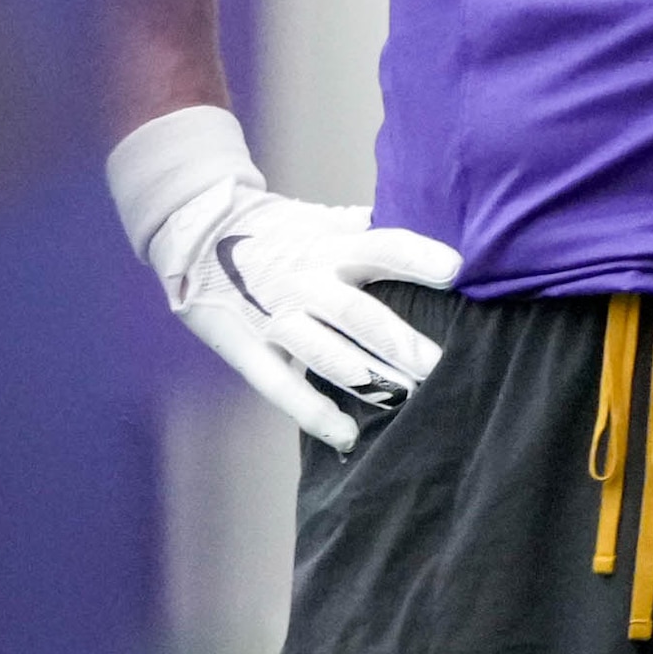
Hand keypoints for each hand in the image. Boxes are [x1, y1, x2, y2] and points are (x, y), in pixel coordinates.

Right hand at [108, 106, 461, 449]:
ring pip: (321, 351)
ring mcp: (275, 316)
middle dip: (399, 340)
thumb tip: (430, 224)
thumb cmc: (275, 228)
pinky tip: (347, 435)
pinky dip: (313, 412)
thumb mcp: (320, 218)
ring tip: (404, 400)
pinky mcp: (250, 347)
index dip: (416, 257)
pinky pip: (281, 385)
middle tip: (440, 365)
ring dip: (363, 378)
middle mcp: (305, 281)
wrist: (196, 229)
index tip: (455, 271)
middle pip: (355, 312)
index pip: (380, 246)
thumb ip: (368, 230)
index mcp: (328, 245)